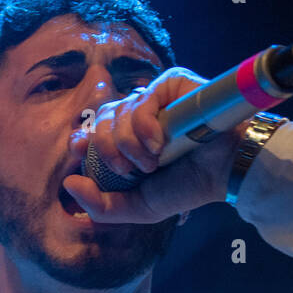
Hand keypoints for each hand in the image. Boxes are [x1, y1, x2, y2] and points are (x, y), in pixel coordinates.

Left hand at [62, 66, 251, 223]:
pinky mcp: (170, 85)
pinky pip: (141, 98)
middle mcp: (138, 118)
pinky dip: (144, 125)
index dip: (82, 139)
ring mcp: (154, 100)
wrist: (225, 172)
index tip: (81, 151)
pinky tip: (159, 144)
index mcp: (128, 142)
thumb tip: (68, 184)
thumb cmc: (187, 188)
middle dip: (107, 149)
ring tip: (153, 162)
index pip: (91, 130)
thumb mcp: (138, 208)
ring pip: (117, 111)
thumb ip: (101, 206)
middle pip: (100, 121)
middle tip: (130, 171)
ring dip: (128, 143)